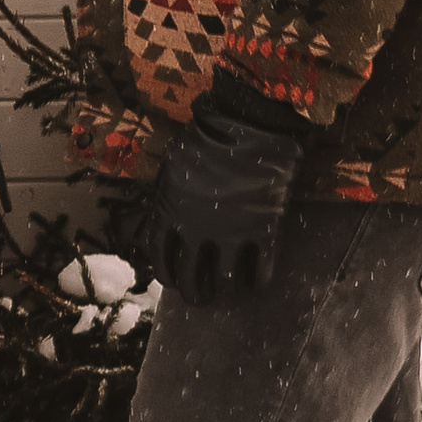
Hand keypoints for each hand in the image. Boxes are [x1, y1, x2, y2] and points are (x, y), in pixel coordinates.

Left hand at [150, 84, 308, 308]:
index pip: (159, 256)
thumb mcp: (173, 166)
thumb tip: (168, 221)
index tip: (171, 279)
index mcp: (169, 211)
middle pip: (189, 276)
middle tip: (199, 296)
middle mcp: (195, 229)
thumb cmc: (207, 138)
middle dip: (193, 291)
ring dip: (223, 287)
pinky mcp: (262, 231)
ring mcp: (230, 233)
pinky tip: (257, 282)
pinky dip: (258, 281)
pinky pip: (261, 270)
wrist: (248, 125)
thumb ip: (169, 197)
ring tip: (227, 289)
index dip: (165, 273)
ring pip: (224, 278)